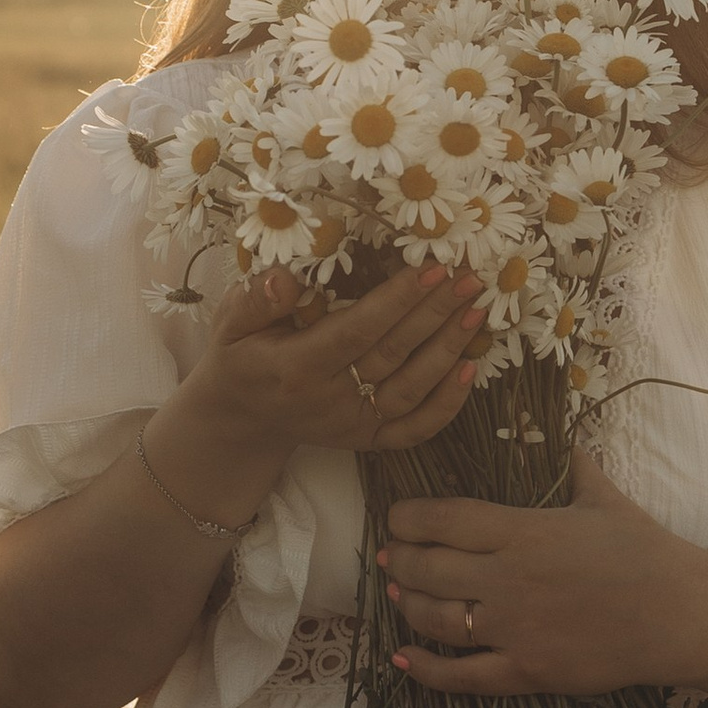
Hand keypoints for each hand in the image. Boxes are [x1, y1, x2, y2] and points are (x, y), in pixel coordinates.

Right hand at [159, 261, 485, 507]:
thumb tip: (286, 278)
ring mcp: (353, 425)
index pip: (357, 330)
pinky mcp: (367, 440)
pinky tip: (470, 368)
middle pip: (394, 354)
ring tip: (476, 310)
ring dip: (449, 349)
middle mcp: (330, 401)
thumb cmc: (239, 357)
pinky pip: (415, 429)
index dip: (397, 300)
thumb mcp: (230, 324)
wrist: (241, 418)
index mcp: (297, 368)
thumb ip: (256, 300)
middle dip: (435, 314)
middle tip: (470, 278)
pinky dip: (447, 404)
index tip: (432, 267)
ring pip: (412, 389)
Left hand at [379, 445, 699, 695]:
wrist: (681, 615)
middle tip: (391, 555)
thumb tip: (570, 439)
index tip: (397, 517)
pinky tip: (401, 657)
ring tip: (396, 594)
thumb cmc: (646, 551)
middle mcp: (508, 580)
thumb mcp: (606, 500)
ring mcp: (514, 630)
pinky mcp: (527, 671)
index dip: (409, 518)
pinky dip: (425, 669)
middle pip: (428, 570)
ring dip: (406, 605)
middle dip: (400, 561)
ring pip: (436, 619)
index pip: (444, 520)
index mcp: (523, 532)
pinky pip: (462, 675)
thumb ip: (578, 469)